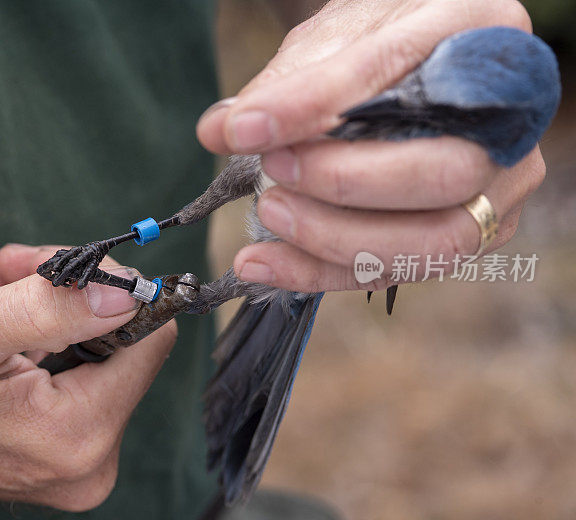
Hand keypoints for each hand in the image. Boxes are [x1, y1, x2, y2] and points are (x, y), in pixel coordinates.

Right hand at [0, 245, 174, 510]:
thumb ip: (52, 309)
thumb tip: (130, 293)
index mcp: (74, 436)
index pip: (149, 340)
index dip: (111, 288)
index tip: (60, 265)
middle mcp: (84, 462)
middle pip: (119, 345)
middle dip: (68, 295)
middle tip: (12, 268)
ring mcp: (68, 462)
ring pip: (93, 354)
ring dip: (46, 309)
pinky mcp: (50, 453)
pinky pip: (69, 378)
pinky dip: (38, 338)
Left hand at [197, 0, 544, 291]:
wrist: (405, 63)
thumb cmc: (374, 42)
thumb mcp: (332, 37)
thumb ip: (286, 83)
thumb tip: (223, 130)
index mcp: (482, 33)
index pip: (400, 75)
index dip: (317, 106)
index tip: (245, 129)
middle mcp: (509, 119)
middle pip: (443, 174)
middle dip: (343, 184)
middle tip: (272, 172)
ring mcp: (498, 186)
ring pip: (434, 242)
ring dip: (335, 238)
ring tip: (269, 215)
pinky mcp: (469, 233)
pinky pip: (398, 271)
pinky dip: (321, 272)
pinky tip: (262, 263)